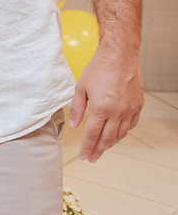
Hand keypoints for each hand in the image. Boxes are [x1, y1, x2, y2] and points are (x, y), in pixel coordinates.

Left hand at [69, 43, 142, 161]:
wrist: (119, 56)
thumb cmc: (98, 69)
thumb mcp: (80, 88)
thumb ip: (78, 108)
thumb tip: (75, 126)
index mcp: (101, 108)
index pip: (92, 134)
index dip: (87, 147)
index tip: (84, 156)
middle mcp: (117, 112)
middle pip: (107, 138)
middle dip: (99, 150)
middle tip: (92, 158)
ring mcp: (130, 109)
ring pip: (121, 133)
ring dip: (111, 143)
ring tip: (102, 148)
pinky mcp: (138, 105)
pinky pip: (131, 124)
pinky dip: (123, 132)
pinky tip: (117, 134)